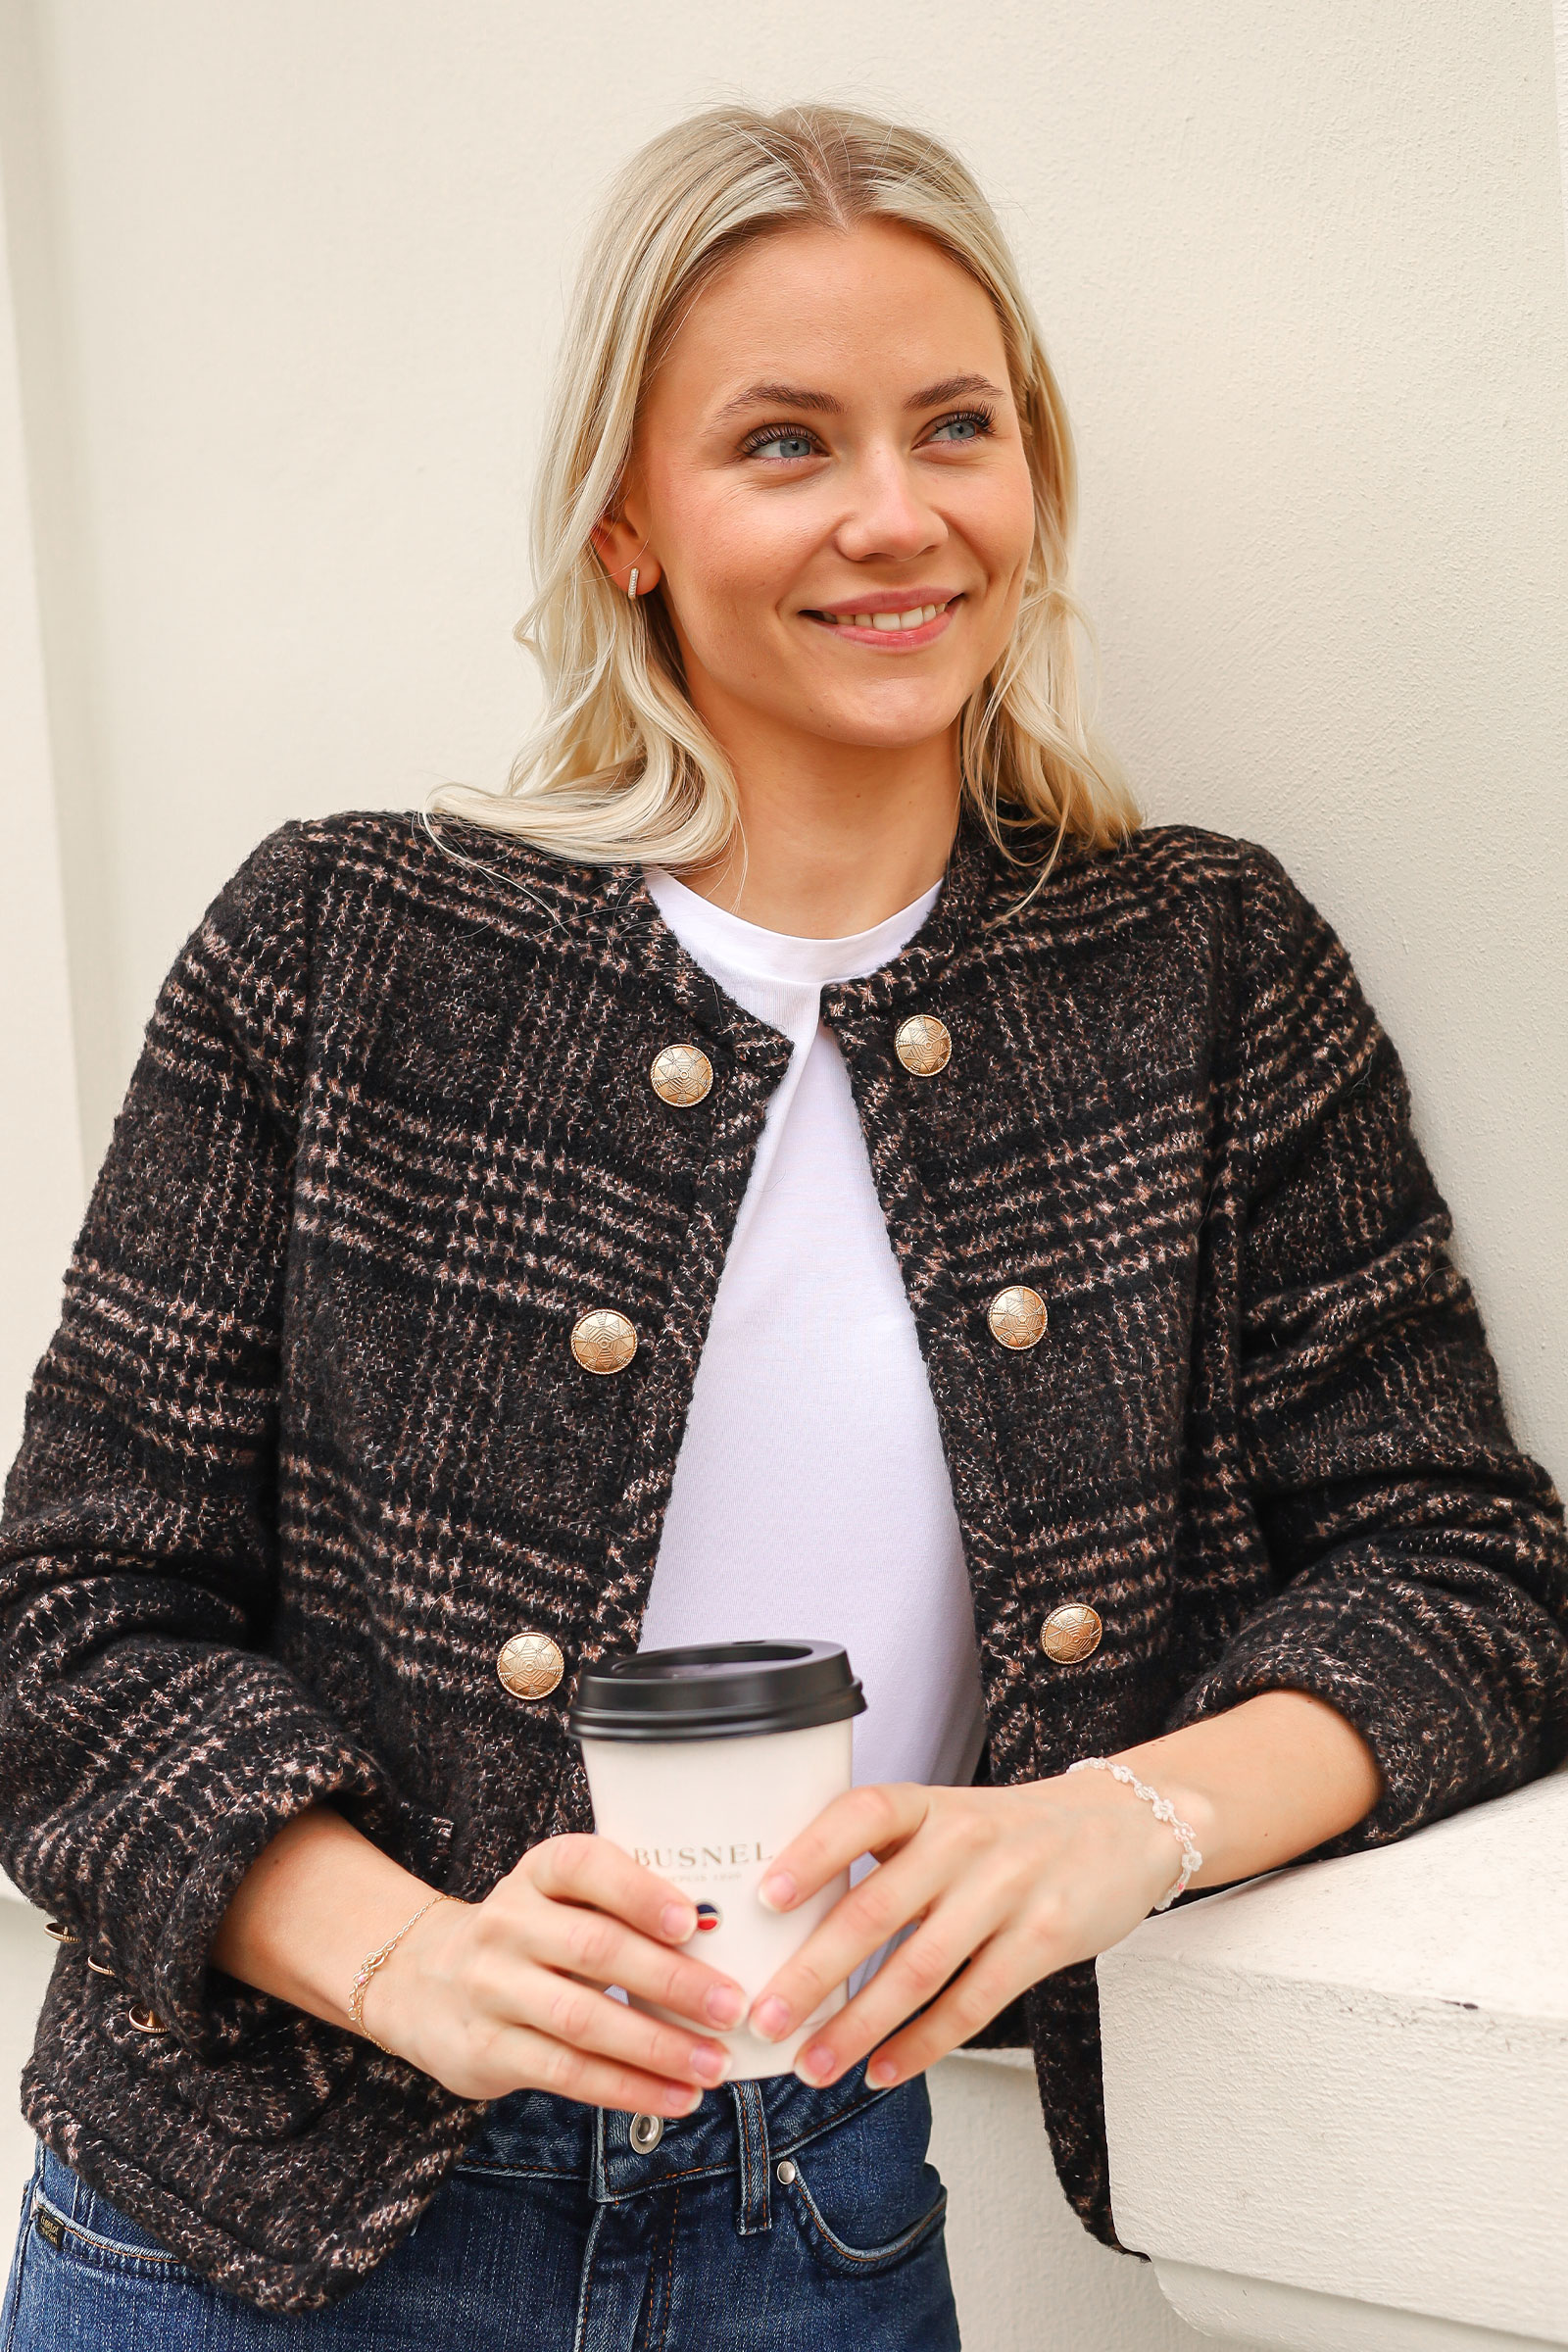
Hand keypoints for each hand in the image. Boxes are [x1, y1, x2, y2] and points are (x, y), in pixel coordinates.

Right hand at [366, 1832, 747, 2116]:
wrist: (421, 1980)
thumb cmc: (528, 1936)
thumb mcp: (558, 1902)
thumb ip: (622, 1911)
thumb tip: (722, 1942)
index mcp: (537, 1873)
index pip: (583, 1866)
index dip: (638, 1891)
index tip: (692, 1921)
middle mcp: (507, 1924)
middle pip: (595, 1950)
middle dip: (672, 1981)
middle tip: (732, 2006)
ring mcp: (491, 1988)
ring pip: (584, 2020)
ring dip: (658, 2047)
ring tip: (715, 2064)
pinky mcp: (487, 2049)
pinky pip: (567, 2073)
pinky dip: (628, 2088)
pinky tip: (675, 2096)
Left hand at [743, 1771, 1203, 2090]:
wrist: (1123, 1826)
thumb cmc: (1012, 1833)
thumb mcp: (948, 1819)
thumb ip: (886, 1858)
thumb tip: (791, 1923)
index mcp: (929, 1805)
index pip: (861, 1815)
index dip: (811, 1853)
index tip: (765, 1898)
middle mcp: (964, 1841)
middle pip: (874, 1911)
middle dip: (811, 1974)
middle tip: (764, 2018)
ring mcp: (1008, 1891)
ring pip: (917, 1970)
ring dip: (857, 2027)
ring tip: (813, 2065)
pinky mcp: (1044, 1940)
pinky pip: (971, 2004)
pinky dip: (921, 2045)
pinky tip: (883, 2069)